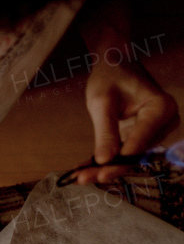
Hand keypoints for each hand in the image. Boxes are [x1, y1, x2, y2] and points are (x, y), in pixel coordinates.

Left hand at [70, 61, 179, 184]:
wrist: (115, 64)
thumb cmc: (110, 76)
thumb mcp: (102, 102)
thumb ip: (105, 131)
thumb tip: (104, 161)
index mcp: (161, 108)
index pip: (140, 142)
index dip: (120, 160)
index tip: (100, 173)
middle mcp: (164, 121)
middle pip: (135, 153)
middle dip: (109, 168)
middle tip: (83, 179)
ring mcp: (154, 130)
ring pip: (129, 157)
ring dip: (104, 168)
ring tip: (79, 177)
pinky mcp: (141, 135)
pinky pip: (123, 152)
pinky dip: (103, 161)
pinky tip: (83, 171)